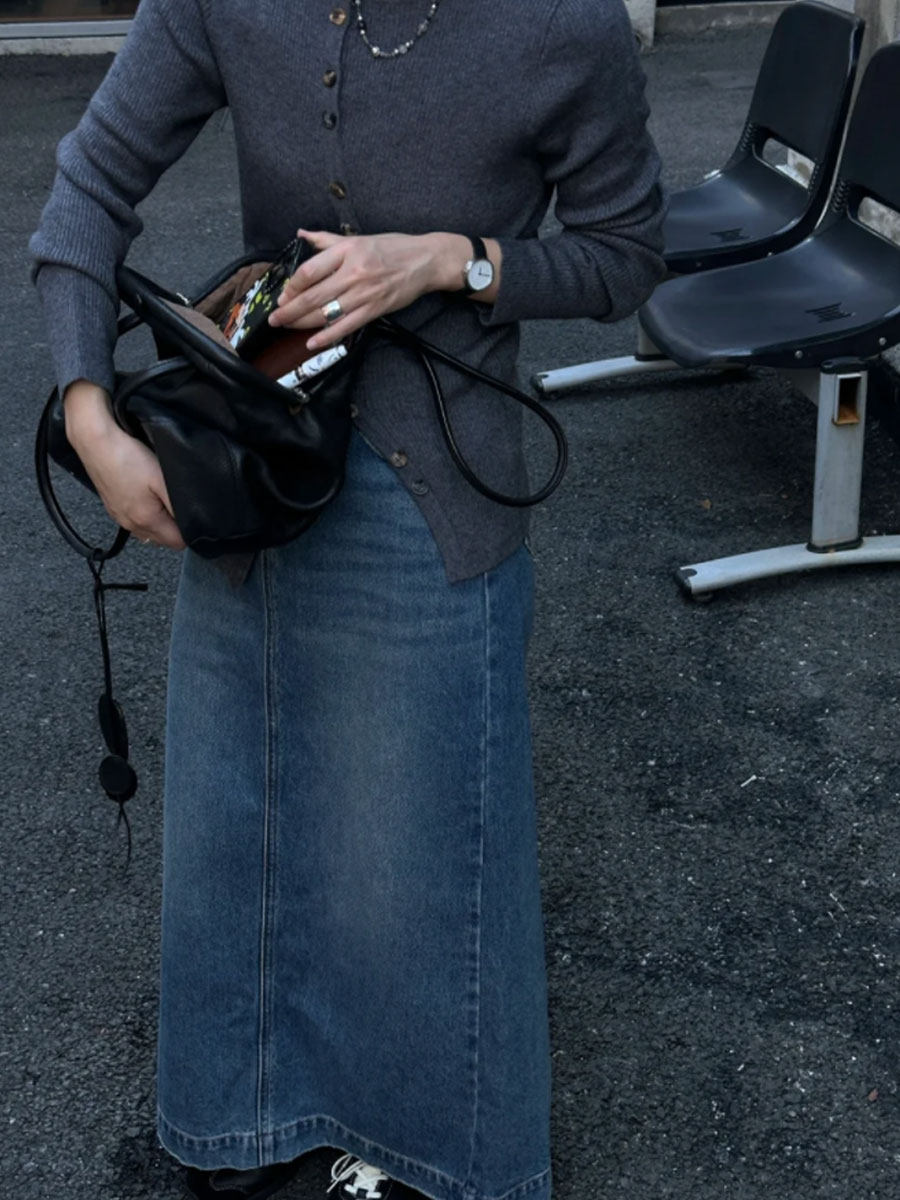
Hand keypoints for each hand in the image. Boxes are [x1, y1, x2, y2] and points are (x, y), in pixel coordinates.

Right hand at [64, 381, 184, 549]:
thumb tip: (195, 524)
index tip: (195, 513)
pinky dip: (145, 512)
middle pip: (163, 539)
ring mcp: (119, 516)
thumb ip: (180, 505)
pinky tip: (146, 494)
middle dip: (176, 527)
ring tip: (163, 496)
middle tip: (179, 501)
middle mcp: (130, 524)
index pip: (178, 542)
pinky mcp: (112, 505)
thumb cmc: (128, 458)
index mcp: (146, 521)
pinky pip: (135, 519)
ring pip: (149, 530)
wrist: (95, 441)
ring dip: (160, 520)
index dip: (190, 530)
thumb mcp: (163, 480)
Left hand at [268, 228, 478, 349]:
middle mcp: (353, 273)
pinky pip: (345, 326)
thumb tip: (302, 234)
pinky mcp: (374, 310)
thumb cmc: (393, 248)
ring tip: (287, 328)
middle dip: (290, 309)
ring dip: (302, 323)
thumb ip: (327, 240)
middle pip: (313, 295)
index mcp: (347, 251)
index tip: (283, 294)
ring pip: (326, 313)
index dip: (292, 286)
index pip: (310, 271)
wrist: (425, 261)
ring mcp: (364, 293)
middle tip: (275, 318)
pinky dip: (327, 337)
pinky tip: (312, 343)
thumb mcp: (358, 238)